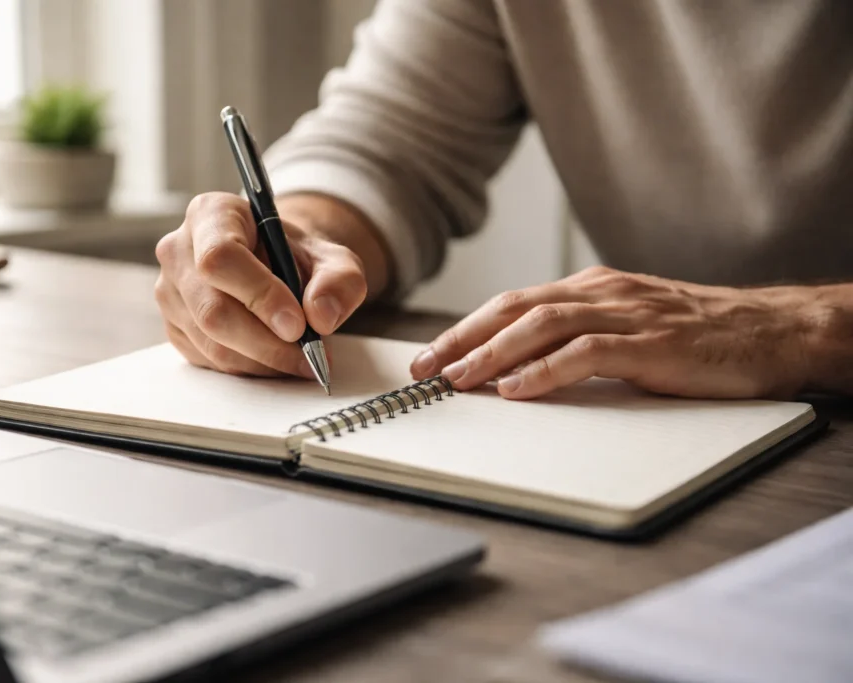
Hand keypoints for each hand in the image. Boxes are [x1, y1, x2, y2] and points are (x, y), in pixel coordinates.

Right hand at [154, 192, 367, 376]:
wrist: (275, 267)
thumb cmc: (297, 257)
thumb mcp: (333, 258)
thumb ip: (339, 280)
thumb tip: (322, 316)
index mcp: (211, 214)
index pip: (221, 257)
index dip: (259, 295)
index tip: (297, 325)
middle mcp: (178, 250)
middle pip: (213, 309)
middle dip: (266, 342)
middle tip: (309, 356)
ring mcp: (170, 292)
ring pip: (211, 342)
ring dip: (262, 361)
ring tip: (301, 361)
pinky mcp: (174, 327)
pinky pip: (208, 360)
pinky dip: (249, 368)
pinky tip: (275, 360)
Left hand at [410, 266, 818, 399]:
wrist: (770, 330)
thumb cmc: (697, 335)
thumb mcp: (628, 326)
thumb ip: (580, 338)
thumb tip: (522, 367)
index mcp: (592, 289)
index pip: (513, 304)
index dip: (466, 328)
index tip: (431, 355)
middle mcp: (601, 294)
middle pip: (514, 309)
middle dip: (462, 338)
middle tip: (423, 368)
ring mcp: (626, 315)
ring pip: (541, 327)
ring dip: (491, 355)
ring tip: (456, 380)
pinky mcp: (650, 344)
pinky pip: (586, 354)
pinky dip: (544, 371)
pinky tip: (515, 389)